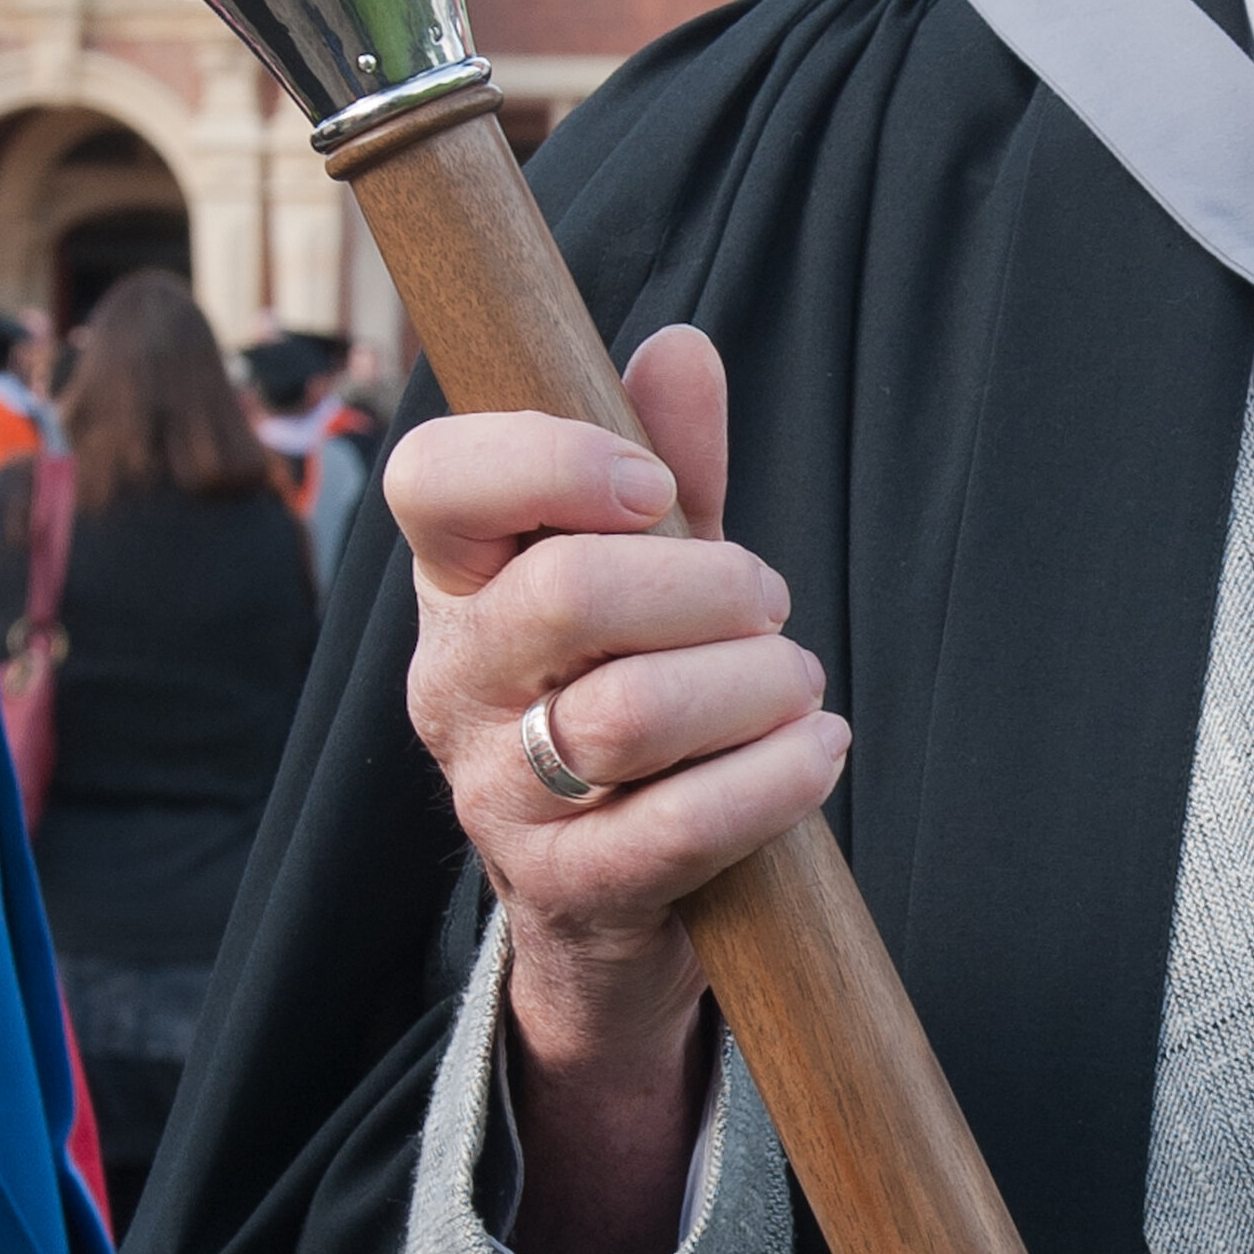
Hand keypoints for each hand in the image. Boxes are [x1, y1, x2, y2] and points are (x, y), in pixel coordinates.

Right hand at [387, 331, 844, 1253]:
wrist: (616, 905)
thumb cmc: (635, 696)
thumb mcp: (653, 576)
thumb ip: (666, 468)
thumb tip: (681, 348)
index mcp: (457, 584)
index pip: (434, 480)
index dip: (547, 458)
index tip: (650, 486)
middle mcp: (452, 683)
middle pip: (566, 594)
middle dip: (708, 586)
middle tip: (769, 602)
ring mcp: (494, 795)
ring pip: (628, 714)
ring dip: (753, 686)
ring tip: (796, 685)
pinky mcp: (567, 888)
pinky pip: (678, 826)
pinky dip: (775, 778)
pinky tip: (818, 751)